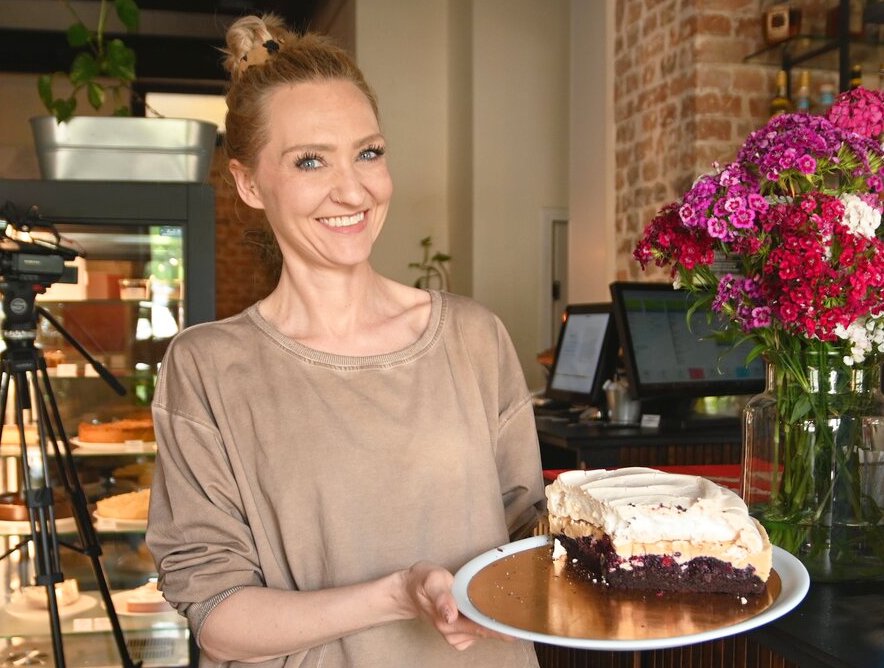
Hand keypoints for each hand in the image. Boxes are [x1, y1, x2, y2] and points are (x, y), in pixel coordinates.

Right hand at [399, 561, 513, 650]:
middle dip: (504, 625)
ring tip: (509, 608)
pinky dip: (487, 622)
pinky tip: (489, 610)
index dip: (501, 629)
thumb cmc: (423, 581)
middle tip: (525, 614)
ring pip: (484, 633)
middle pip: (486, 632)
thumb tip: (450, 616)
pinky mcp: (459, 634)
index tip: (521, 628)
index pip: (481, 629)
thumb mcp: (432, 580)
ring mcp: (456, 636)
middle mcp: (453, 634)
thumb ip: (441, 597)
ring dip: (496, 623)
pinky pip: (479, 632)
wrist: (410, 590)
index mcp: (448, 622)